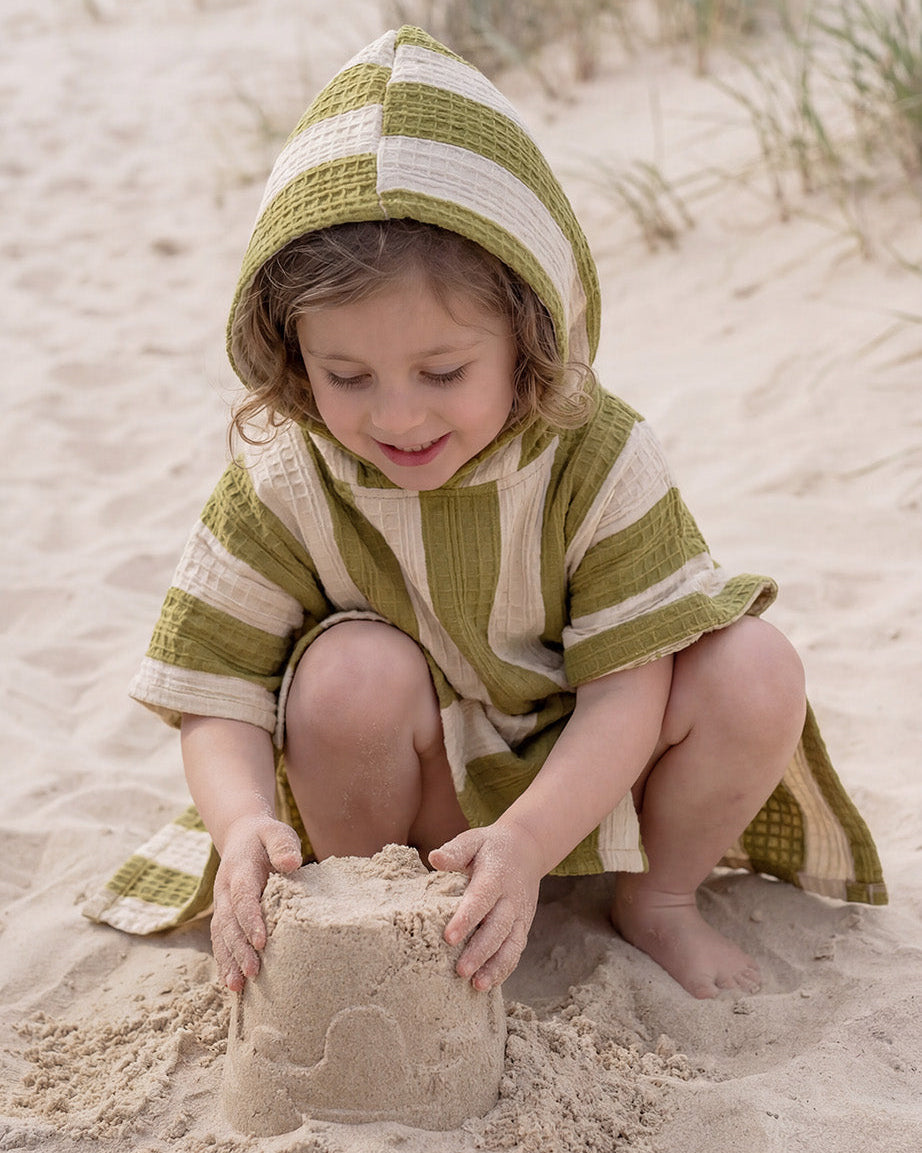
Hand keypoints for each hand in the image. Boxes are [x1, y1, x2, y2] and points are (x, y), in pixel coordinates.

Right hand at [211, 815, 302, 991]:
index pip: (243, 897)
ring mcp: (221, 905)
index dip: (250, 919)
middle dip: (239, 949)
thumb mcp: (276, 832)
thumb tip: (291, 863)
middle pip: (229, 923)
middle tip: (253, 972)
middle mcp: (225, 891)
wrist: (241, 836)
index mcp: (239, 870)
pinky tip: (233, 984)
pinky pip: (221, 940)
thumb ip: (282, 845)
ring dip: (228, 961)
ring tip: (237, 987)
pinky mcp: (224, 916)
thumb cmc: (265, 838)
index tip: (261, 941)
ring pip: (221, 936)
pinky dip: (225, 962)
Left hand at [429, 821, 544, 991]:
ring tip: (477, 985)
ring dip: (495, 966)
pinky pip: (516, 950)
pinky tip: (488, 984)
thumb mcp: (473, 840)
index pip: (481, 899)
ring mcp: (520, 914)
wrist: (527, 848)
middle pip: (498, 928)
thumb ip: (455, 851)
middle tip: (460, 971)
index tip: (449, 937)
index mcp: (496, 876)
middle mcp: (511, 898)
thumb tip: (434, 858)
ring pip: (511, 944)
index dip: (466, 919)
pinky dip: (504, 968)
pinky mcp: (523, 926)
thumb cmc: (490, 847)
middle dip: (480, 951)